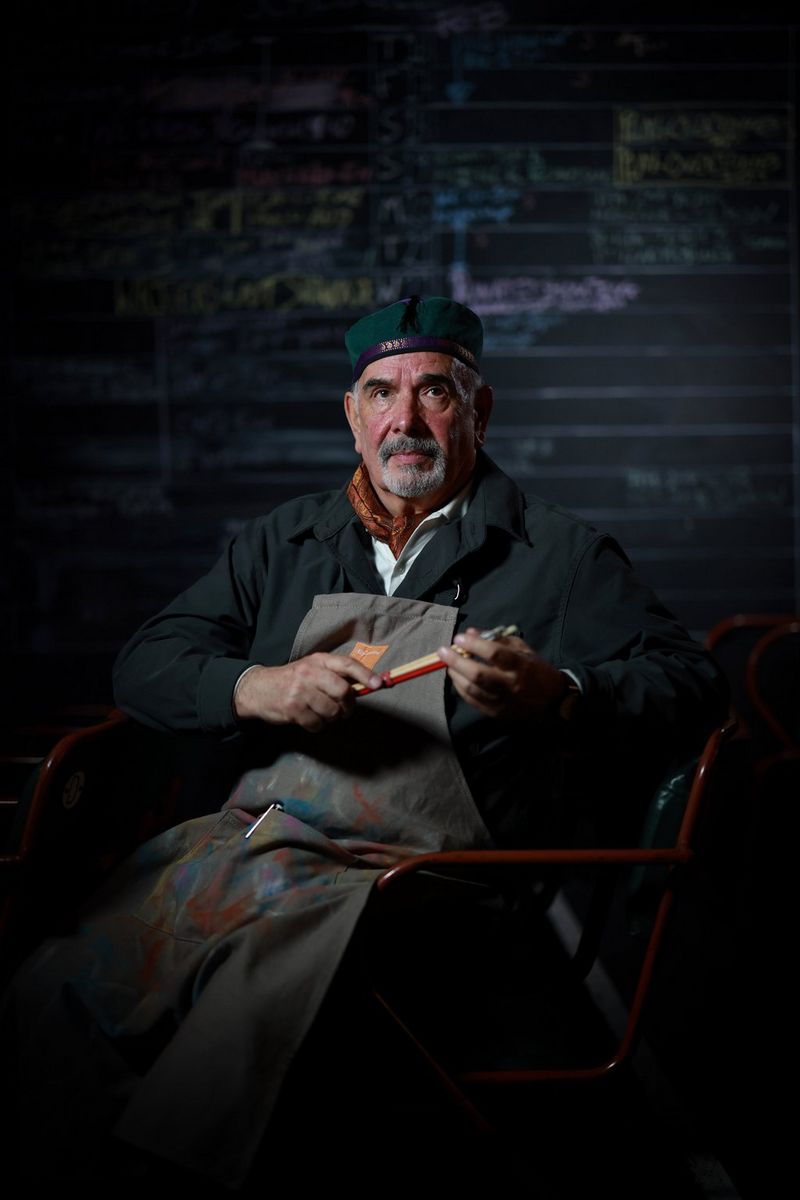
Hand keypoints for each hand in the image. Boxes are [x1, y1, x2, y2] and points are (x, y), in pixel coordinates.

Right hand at [234, 655, 381, 731]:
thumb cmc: (292, 679)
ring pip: (331, 710)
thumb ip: (334, 675)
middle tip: (346, 711)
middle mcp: (309, 673)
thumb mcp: (311, 669)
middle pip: (342, 690)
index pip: (347, 664)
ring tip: (324, 714)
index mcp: (318, 661)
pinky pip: (317, 724)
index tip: (378, 684)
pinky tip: (311, 719)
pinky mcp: (293, 709)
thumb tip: (366, 685)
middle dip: (348, 705)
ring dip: (332, 717)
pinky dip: (318, 726)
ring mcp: (300, 692)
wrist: (258, 688)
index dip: (365, 674)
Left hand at [437, 627, 567, 720]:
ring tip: (448, 664)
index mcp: (520, 665)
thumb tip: (470, 633)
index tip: (459, 637)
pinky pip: (473, 701)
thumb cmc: (536, 669)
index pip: (494, 653)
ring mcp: (502, 701)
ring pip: (472, 689)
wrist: (552, 701)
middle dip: (456, 661)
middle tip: (443, 651)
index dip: (474, 645)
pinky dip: (460, 689)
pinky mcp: (496, 712)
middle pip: (478, 674)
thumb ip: (497, 639)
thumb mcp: (522, 649)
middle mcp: (510, 684)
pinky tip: (456, 678)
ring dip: (455, 675)